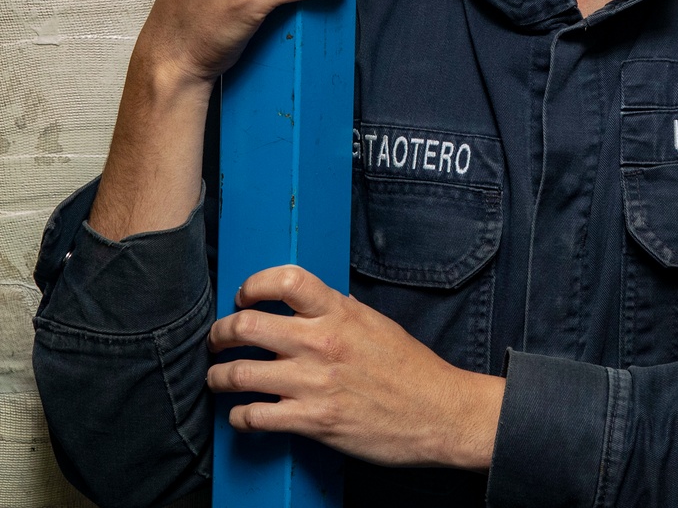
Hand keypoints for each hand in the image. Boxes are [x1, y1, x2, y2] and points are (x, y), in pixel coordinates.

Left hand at [206, 265, 503, 469]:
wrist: (437, 413)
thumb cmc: (411, 368)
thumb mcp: (375, 324)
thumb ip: (339, 313)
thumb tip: (309, 306)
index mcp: (340, 312)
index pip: (285, 280)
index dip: (253, 284)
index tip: (243, 295)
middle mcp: (322, 343)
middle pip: (247, 326)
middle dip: (220, 333)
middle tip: (216, 339)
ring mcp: (314, 383)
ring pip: (239, 374)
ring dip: (218, 377)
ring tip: (216, 378)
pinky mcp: (312, 422)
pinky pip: (254, 417)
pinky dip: (238, 417)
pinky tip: (241, 414)